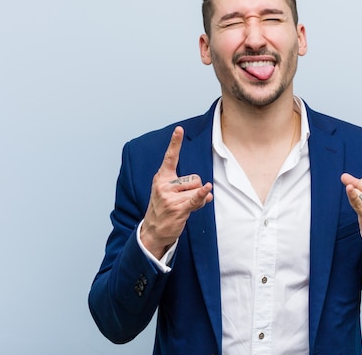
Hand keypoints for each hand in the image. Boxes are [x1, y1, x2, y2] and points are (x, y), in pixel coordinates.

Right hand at [141, 126, 212, 258]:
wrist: (153, 231)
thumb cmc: (164, 209)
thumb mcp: (170, 194)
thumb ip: (189, 189)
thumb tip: (209, 192)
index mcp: (162, 178)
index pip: (170, 157)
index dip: (175, 143)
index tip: (179, 129)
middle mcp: (164, 185)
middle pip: (194, 178)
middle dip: (195, 189)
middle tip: (184, 201)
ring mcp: (170, 197)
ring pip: (197, 190)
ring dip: (198, 200)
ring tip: (185, 208)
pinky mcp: (178, 208)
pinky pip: (194, 199)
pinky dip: (202, 195)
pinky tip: (207, 190)